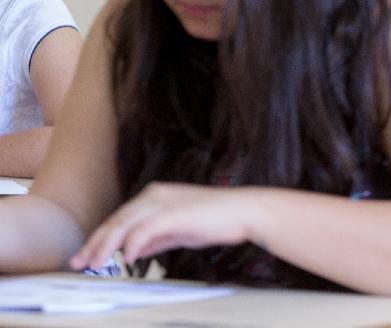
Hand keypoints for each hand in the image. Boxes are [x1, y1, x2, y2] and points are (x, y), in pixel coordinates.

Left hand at [69, 182, 251, 269]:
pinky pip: (145, 229)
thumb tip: (134, 251)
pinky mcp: (173, 212)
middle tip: (79, 262)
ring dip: (106, 245)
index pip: (120, 218)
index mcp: (155, 196)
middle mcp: (155, 195)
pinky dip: (133, 243)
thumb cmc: (217, 219)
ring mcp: (164, 202)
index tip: (87, 256)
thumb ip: (156, 238)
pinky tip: (126, 258)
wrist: (243, 211)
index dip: (100, 238)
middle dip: (95, 243)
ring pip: (125, 224)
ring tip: (95, 263)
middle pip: (116, 220)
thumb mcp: (179, 230)